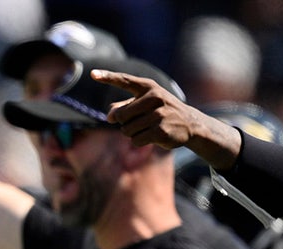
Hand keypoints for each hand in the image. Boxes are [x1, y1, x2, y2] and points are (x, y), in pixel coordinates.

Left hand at [92, 69, 242, 169]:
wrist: (190, 124)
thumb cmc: (161, 111)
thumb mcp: (145, 104)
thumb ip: (123, 107)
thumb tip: (108, 117)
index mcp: (148, 87)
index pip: (124, 80)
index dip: (107, 77)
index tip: (92, 74)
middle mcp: (154, 97)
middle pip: (120, 116)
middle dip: (124, 123)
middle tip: (140, 121)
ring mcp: (159, 113)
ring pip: (126, 130)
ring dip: (133, 133)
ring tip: (149, 127)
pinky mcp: (161, 130)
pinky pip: (135, 140)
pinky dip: (140, 141)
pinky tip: (153, 135)